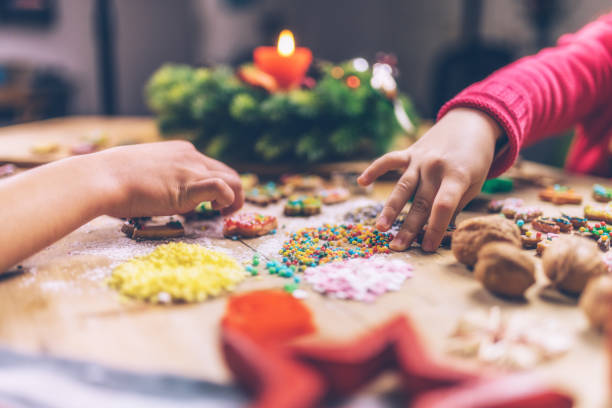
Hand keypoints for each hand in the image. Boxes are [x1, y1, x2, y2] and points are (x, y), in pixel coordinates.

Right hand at [95, 141, 243, 217]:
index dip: (215, 186)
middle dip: (232, 194)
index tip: (208, 204)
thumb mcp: (144, 172)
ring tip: (222, 215)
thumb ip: (162, 179)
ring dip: (234, 200)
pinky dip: (227, 201)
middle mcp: (191, 156)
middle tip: (221, 212)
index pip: (211, 166)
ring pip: (233, 180)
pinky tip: (214, 211)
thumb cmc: (114, 178)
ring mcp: (192, 168)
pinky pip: (223, 188)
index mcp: (181, 151)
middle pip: (228, 172)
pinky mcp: (190, 184)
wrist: (102, 178)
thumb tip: (164, 194)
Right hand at [358, 108, 501, 251]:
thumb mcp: (474, 184)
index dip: (435, 228)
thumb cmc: (475, 161)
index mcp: (457, 176)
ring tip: (380, 228)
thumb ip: (454, 204)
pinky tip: (361, 182)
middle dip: (409, 228)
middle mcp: (436, 168)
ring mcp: (420, 159)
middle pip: (420, 202)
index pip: (443, 206)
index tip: (428, 248)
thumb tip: (438, 229)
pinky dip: (374, 169)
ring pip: (402, 187)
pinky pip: (389, 160)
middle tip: (397, 247)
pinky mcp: (410, 153)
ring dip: (390, 209)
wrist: (471, 123)